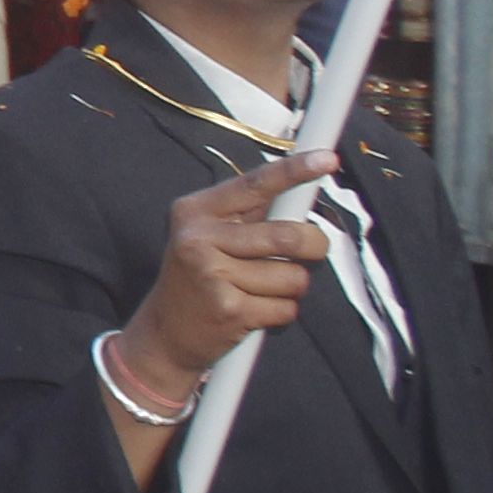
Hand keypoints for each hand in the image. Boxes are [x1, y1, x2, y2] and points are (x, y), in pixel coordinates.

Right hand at [118, 149, 339, 398]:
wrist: (164, 333)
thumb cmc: (200, 278)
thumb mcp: (208, 236)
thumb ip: (248, 216)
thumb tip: (302, 198)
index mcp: (195, 211)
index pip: (254, 184)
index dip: (295, 170)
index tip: (328, 159)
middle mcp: (198, 239)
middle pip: (289, 236)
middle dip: (315, 247)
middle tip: (311, 253)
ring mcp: (211, 275)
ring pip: (294, 277)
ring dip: (293, 288)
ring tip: (265, 291)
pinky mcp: (228, 310)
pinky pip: (286, 308)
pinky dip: (282, 314)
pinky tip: (256, 312)